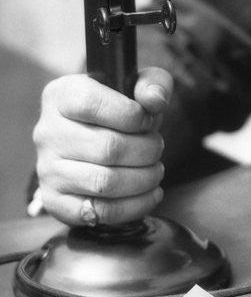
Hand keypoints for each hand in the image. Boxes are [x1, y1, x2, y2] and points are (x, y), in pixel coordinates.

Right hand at [33, 68, 173, 225]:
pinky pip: (98, 213)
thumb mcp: (138, 83)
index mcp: (62, 95)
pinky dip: (133, 207)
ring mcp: (47, 169)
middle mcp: (48, 132)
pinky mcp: (55, 201)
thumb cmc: (119, 104)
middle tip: (157, 147)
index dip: (132, 115)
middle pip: (107, 148)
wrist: (95, 133)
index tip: (149, 120)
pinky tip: (149, 193)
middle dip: (146, 150)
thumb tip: (154, 100)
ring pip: (104, 183)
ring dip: (143, 179)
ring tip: (155, 170)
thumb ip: (153, 84)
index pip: (93, 104)